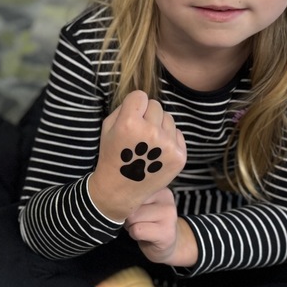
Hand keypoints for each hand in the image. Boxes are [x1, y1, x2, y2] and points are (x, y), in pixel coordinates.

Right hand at [88, 91, 185, 221]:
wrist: (120, 190)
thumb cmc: (112, 156)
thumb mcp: (107, 128)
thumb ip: (124, 108)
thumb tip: (143, 99)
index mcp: (129, 123)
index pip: (140, 96)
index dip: (134, 106)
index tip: (130, 118)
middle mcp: (150, 132)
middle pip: (156, 106)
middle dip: (147, 115)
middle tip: (139, 134)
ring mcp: (167, 145)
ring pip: (168, 118)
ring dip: (159, 126)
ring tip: (147, 144)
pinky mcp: (179, 156)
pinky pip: (177, 133)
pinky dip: (168, 139)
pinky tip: (156, 152)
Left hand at [125, 188, 195, 265]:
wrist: (165, 242)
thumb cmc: (147, 221)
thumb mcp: (140, 202)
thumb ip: (131, 195)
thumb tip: (114, 198)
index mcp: (158, 186)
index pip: (130, 188)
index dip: (124, 201)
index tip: (130, 208)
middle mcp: (166, 197)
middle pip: (130, 203)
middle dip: (127, 215)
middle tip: (137, 220)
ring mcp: (169, 215)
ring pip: (132, 217)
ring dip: (130, 225)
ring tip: (141, 227)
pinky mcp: (166, 232)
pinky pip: (137, 230)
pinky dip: (134, 234)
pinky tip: (144, 235)